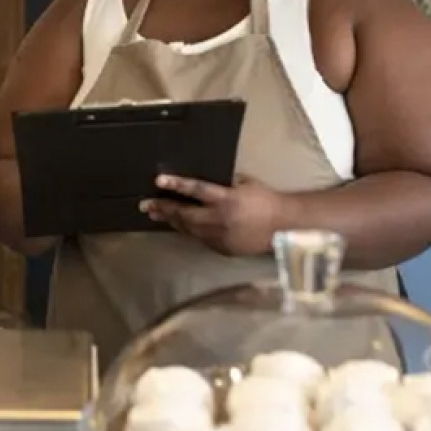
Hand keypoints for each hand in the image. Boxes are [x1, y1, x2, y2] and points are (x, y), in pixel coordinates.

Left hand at [141, 174, 283, 255]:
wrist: (284, 228)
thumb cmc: (267, 200)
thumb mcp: (245, 184)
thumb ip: (225, 184)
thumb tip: (208, 181)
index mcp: (226, 200)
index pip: (196, 190)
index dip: (176, 185)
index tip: (159, 181)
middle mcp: (219, 219)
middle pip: (185, 214)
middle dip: (164, 208)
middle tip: (146, 205)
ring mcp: (219, 237)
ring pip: (189, 229)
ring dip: (172, 221)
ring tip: (156, 214)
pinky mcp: (222, 249)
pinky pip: (200, 239)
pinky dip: (189, 231)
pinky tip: (179, 227)